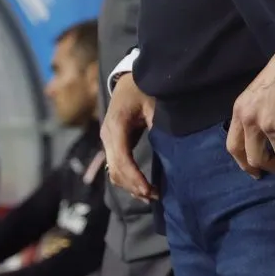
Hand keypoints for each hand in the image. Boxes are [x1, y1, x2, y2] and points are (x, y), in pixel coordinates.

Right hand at [100, 73, 157, 200]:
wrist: (130, 80)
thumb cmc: (143, 89)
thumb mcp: (153, 104)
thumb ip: (157, 125)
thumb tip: (167, 148)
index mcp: (117, 124)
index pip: (123, 159)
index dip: (135, 177)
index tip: (150, 190)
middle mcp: (107, 134)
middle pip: (116, 169)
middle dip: (134, 186)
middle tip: (155, 195)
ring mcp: (107, 139)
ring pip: (113, 171)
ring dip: (130, 186)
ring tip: (151, 195)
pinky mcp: (112, 143)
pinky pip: (115, 166)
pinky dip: (127, 179)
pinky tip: (141, 188)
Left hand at [227, 49, 274, 176]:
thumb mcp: (257, 93)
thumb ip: (255, 115)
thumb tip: (262, 138)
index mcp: (240, 111)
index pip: (233, 146)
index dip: (244, 163)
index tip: (255, 172)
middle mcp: (251, 121)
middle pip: (255, 158)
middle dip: (273, 167)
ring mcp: (270, 125)